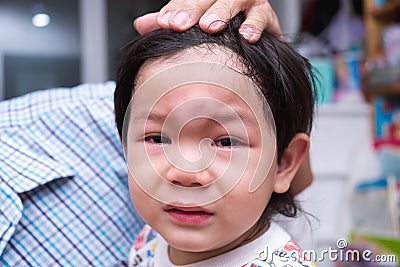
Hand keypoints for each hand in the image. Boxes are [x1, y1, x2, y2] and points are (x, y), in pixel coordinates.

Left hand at [133, 0, 280, 42]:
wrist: (254, 37)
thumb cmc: (222, 28)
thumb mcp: (194, 23)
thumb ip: (173, 22)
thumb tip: (141, 25)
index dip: (176, 8)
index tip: (164, 23)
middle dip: (191, 8)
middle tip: (178, 25)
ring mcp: (247, 2)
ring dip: (222, 11)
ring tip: (210, 27)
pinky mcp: (265, 15)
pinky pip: (261, 17)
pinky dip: (254, 25)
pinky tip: (246, 36)